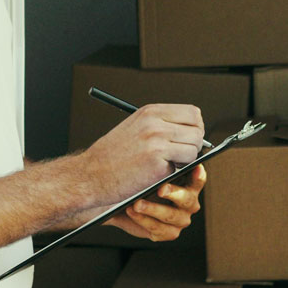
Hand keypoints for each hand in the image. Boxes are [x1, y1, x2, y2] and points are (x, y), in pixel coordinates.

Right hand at [81, 103, 203, 204]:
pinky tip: (154, 173)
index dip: (195, 127)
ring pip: (193, 150)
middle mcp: (155, 124)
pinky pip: (181, 167)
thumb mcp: (135, 126)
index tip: (189, 137)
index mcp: (151, 112)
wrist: (89, 176)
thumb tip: (192, 129)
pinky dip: (172, 173)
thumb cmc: (111, 155)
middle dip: (194, 145)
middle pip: (198, 131)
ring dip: (185, 161)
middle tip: (180, 155)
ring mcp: (157, 143)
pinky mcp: (158, 165)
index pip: (193, 113)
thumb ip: (162, 123)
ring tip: (166, 164)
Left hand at [106, 164, 206, 241]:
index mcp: (190, 186)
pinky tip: (132, 211)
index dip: (198, 175)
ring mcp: (180, 220)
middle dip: (173, 193)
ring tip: (136, 203)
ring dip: (152, 209)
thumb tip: (159, 155)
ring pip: (170, 216)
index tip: (195, 168)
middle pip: (187, 199)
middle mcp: (189, 204)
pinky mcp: (169, 233)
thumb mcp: (151, 173)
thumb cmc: (143, 184)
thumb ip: (159, 167)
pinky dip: (143, 220)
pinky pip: (158, 228)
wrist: (125, 204)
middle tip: (160, 189)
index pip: (198, 179)